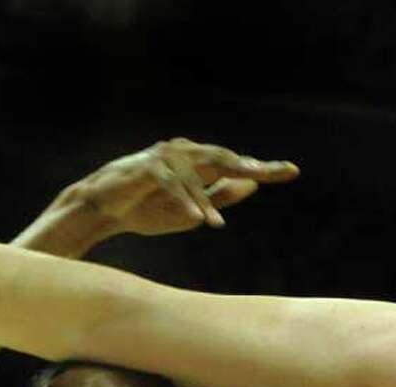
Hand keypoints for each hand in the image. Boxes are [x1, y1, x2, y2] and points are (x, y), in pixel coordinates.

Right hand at [70, 137, 298, 235]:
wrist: (103, 210)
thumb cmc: (145, 209)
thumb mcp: (189, 212)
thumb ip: (218, 197)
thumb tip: (251, 186)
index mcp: (196, 163)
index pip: (234, 164)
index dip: (263, 167)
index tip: (291, 171)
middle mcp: (184, 153)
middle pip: (222, 157)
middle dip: (247, 165)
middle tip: (270, 174)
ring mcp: (164, 157)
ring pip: (195, 172)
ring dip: (205, 200)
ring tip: (216, 224)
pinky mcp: (145, 167)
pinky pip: (170, 183)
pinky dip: (183, 201)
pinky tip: (196, 218)